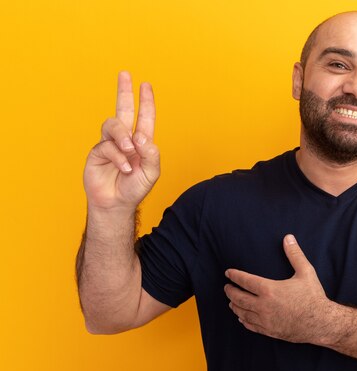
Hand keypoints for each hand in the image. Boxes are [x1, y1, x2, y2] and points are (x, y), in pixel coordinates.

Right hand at [83, 71, 159, 210]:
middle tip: (125, 74)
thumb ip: (152, 155)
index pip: (144, 117)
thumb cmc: (135, 188)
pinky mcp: (97, 152)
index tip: (146, 85)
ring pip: (114, 125)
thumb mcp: (152, 173)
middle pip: (123, 110)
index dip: (146, 102)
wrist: (116, 203)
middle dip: (124, 91)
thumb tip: (142, 137)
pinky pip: (107, 146)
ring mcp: (110, 144)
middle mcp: (125, 139)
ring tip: (130, 150)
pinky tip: (125, 168)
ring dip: (124, 136)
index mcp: (140, 141)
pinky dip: (119, 157)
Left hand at [224, 235, 335, 343]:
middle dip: (230, 291)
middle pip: (239, 298)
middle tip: (227, 287)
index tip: (228, 273)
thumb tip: (288, 238)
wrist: (321, 322)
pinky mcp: (269, 331)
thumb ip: (294, 254)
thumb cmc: (313, 297)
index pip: (245, 281)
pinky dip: (243, 320)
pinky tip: (241, 317)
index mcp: (269, 290)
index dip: (235, 276)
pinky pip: (251, 325)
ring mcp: (265, 320)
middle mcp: (264, 306)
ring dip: (234, 305)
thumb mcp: (305, 272)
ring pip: (242, 312)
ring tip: (231, 301)